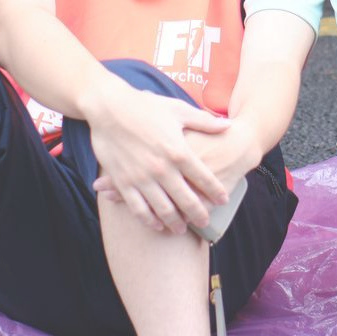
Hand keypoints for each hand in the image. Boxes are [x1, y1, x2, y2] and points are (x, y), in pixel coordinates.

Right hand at [85, 82, 228, 233]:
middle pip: (186, 199)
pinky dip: (149, 220)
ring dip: (175, 222)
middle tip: (205, 222)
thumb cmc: (145, 107)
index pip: (204, 178)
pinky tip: (156, 224)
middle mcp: (162, 168)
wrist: (109, 108)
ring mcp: (142, 178)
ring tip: (181, 229)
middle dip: (198, 214)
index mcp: (178, 151)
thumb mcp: (178, 110)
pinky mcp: (123, 182)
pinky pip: (138, 208)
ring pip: (163, 209)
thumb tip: (228, 125)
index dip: (216, 191)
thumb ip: (204, 121)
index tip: (223, 200)